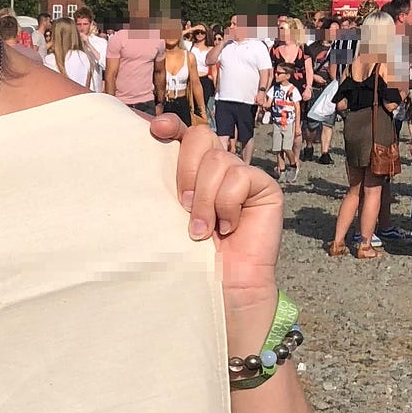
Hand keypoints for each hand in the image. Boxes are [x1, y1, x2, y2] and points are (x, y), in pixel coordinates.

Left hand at [149, 115, 281, 309]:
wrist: (222, 286)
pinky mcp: (264, 186)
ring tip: (202, 230)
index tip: (155, 129)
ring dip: (205, 199)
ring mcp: (243, 175)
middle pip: (201, 136)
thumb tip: (147, 146)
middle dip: (185, 170)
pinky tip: (229, 228)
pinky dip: (227, 205)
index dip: (172, 126)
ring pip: (218, 160)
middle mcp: (219, 168)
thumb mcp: (171, 214)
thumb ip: (166, 183)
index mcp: (194, 170)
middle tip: (183, 206)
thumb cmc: (192, 256)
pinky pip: (239, 177)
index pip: (185, 133)